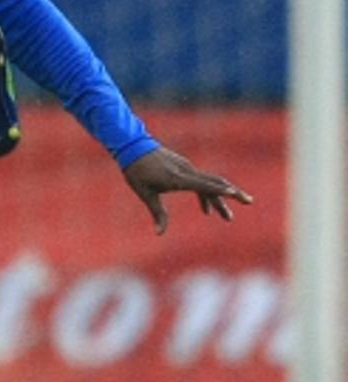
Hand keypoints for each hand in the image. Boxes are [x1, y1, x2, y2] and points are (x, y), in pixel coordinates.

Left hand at [122, 147, 252, 234]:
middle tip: (248, 202)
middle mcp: (187, 171)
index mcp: (178, 178)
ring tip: (226, 216)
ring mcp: (187, 168)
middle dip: (231, 194)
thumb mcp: (145, 194)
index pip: (204, 185)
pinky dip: (206, 194)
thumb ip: (157, 213)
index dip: (221, 190)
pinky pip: (200, 181)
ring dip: (219, 198)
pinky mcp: (184, 167)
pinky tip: (205, 209)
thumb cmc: (137, 172)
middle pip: (215, 182)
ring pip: (209, 182)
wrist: (133, 147)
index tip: (236, 194)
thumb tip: (159, 234)